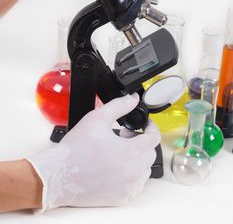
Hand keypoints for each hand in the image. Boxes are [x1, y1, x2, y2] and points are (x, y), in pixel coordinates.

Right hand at [27, 94, 159, 210]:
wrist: (58, 175)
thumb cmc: (76, 149)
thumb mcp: (97, 118)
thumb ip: (119, 105)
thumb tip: (133, 99)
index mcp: (131, 152)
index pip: (154, 138)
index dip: (150, 127)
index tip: (144, 125)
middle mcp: (133, 172)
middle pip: (150, 153)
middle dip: (140, 141)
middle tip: (124, 136)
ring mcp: (128, 187)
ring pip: (144, 169)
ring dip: (137, 158)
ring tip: (118, 151)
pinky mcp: (121, 198)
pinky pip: (136, 185)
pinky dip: (131, 175)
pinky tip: (116, 167)